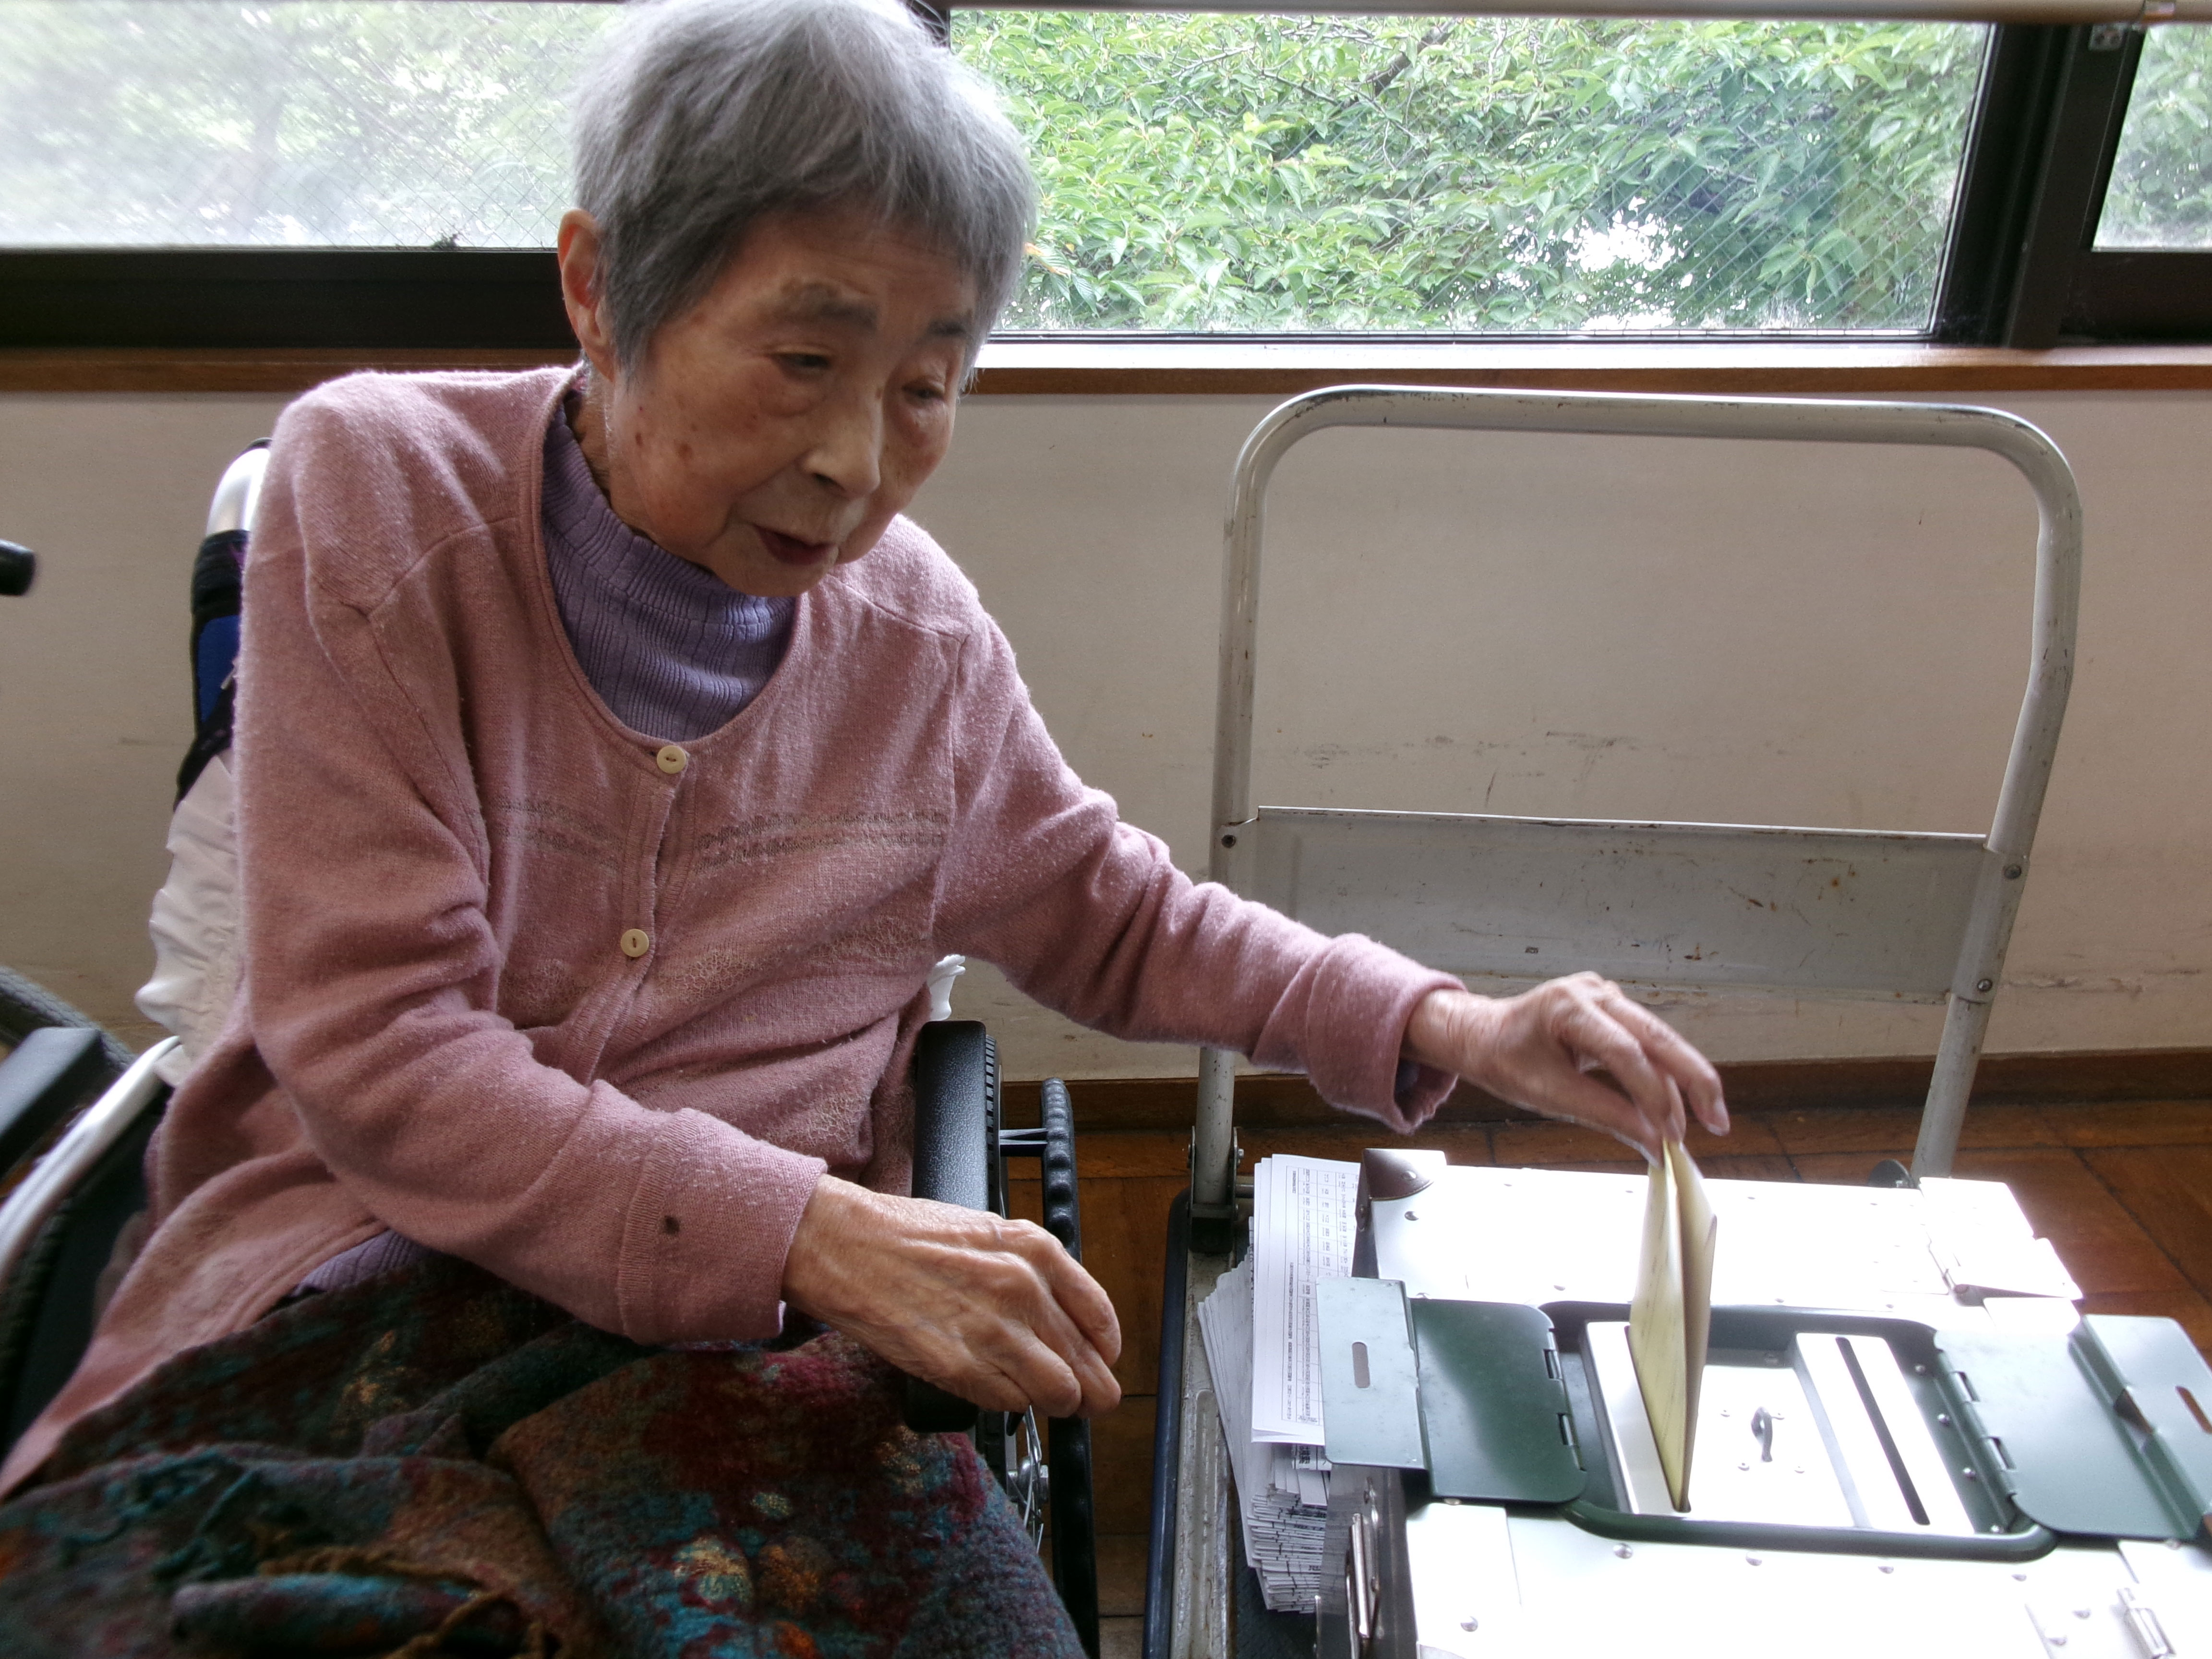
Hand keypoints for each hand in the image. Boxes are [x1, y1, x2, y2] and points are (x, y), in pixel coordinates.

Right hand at [781, 1175, 1122, 1418]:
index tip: (1099, 1362)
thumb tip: (1061, 1319)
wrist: (847, 1246)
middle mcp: (1024, 1290)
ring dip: (1053, 1404)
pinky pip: (1009, 1403)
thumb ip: (1031, 1273)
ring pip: (1058, 1394)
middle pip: (1086, 1366)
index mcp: (1036, 1252)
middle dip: (1088, 1392)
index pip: (1100, 1321)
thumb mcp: (988, 1233)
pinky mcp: (961, 1366)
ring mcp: (994, 1331)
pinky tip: (991, 1386)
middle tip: (1082, 1400)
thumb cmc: (908, 1237)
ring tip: (1037, 1398)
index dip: (1103, 1352)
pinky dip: (1007, 1404)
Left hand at [1405, 975, 1726, 1160]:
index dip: (1653, 1097)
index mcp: (1568, 1006)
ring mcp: (1606, 997)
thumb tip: (1653, 1141)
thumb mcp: (1546, 1093)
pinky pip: (1648, 1042)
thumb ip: (1602, 1113)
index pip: (1625, 1052)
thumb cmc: (1505, 1060)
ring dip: (1685, 1082)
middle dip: (1693, 1083)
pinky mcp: (1613, 1010)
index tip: (1669, 1137)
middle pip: (1658, 1038)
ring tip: (1708, 1121)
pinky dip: (1666, 1074)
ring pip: (1661, 1040)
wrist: (1484, 1035)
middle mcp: (1594, 993)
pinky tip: (1683, 1104)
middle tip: (1717, 1123)